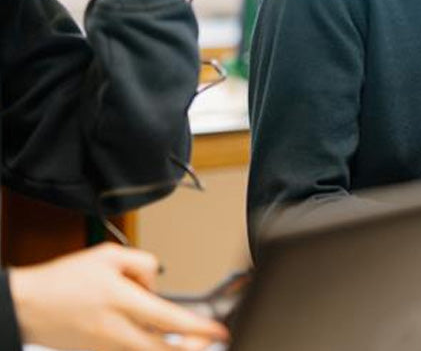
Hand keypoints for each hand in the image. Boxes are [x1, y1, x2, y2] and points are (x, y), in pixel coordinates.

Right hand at [9, 244, 228, 350]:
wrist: (26, 305)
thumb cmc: (64, 280)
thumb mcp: (108, 256)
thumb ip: (143, 265)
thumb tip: (156, 284)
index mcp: (120, 301)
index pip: (169, 319)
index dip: (198, 328)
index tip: (218, 331)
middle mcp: (114, 329)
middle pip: (162, 349)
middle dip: (191, 349)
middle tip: (209, 342)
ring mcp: (105, 347)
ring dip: (169, 349)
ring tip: (186, 341)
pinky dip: (145, 348)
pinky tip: (154, 339)